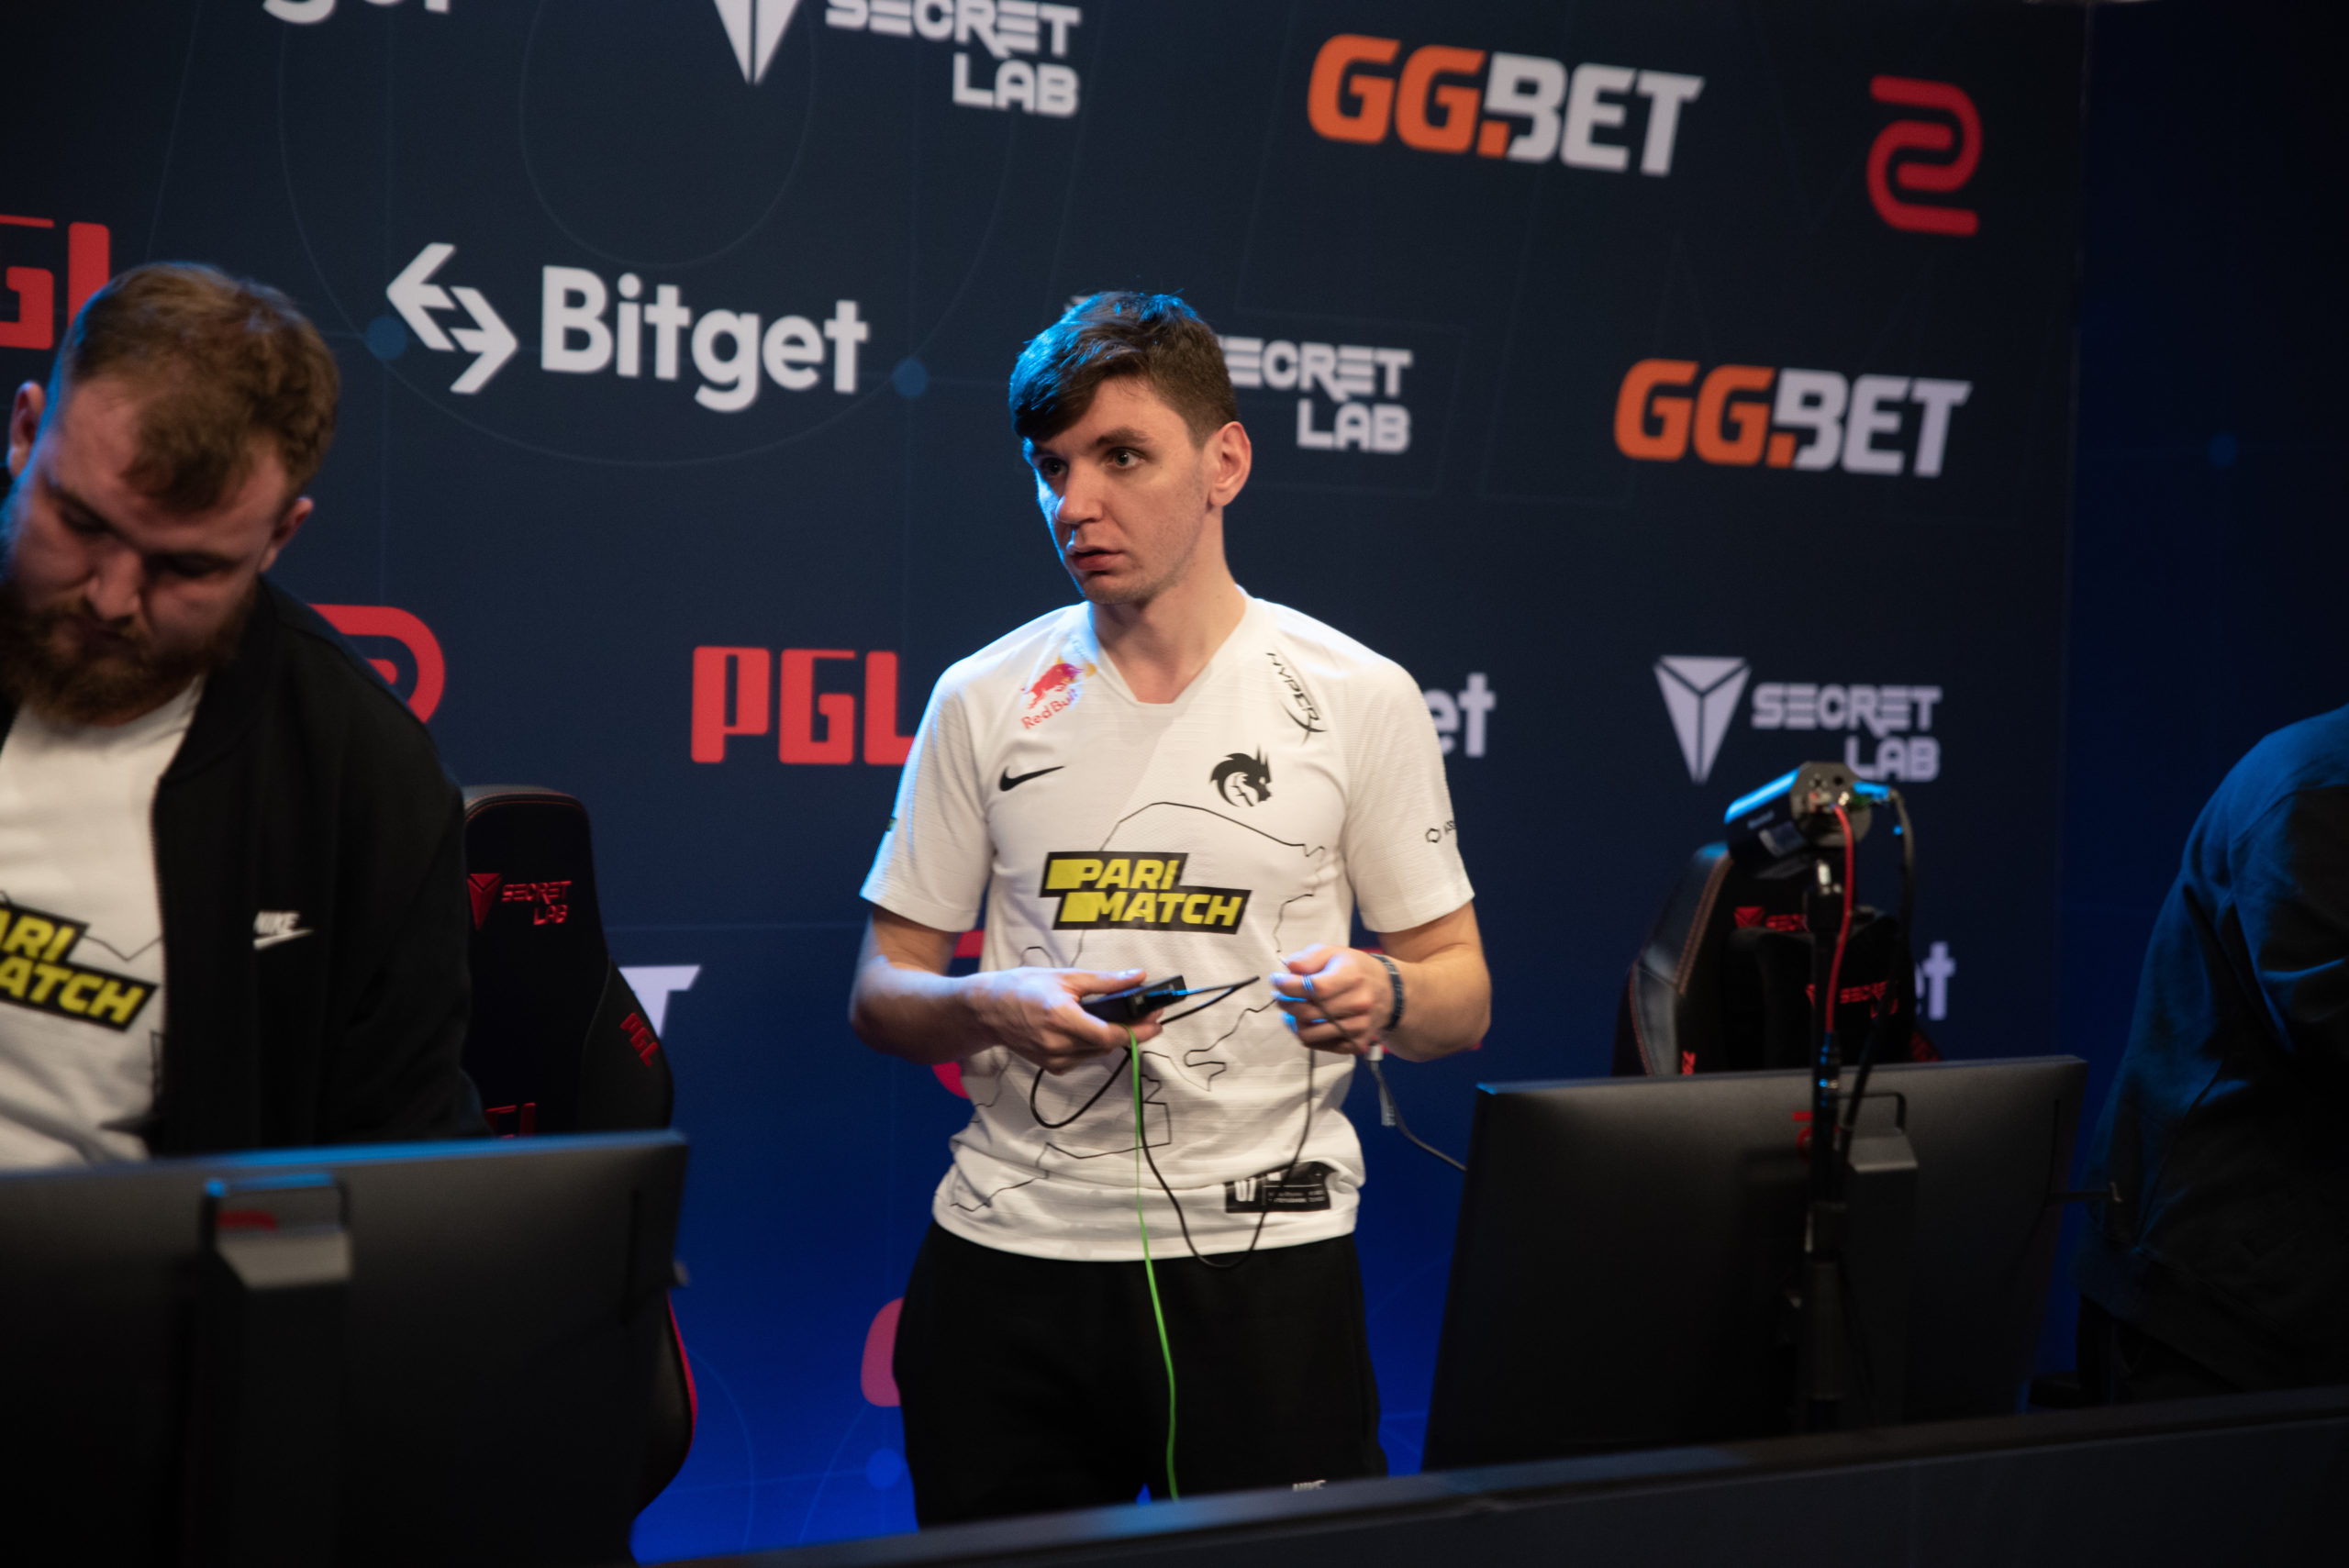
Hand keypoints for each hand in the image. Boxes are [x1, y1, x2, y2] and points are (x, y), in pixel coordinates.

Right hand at [965, 966, 1163, 1073]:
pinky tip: (1092, 1030)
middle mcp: (1057, 1044)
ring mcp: (1053, 1059)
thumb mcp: (1065, 976)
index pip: (1109, 1034)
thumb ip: (1104, 981)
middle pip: (1107, 1045)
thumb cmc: (1023, 987)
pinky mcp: (1051, 1066)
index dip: (1137, 1030)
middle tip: (1148, 1016)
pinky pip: (1083, 1058)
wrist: (987, 1010)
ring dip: (1113, 1038)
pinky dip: (1093, 1045)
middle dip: (1132, 1031)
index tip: (1157, 1021)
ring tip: (1125, 1019)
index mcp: (1061, 1018)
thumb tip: (1137, 977)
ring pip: (1097, 1053)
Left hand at [1267, 945, 1387, 1055]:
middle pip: (1307, 1012)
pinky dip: (1307, 1035)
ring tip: (1290, 1010)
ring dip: (1293, 1022)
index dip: (1287, 985)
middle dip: (1285, 1003)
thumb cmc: (1355, 970)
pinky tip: (1305, 1022)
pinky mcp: (1356, 1043)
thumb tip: (1288, 968)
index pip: (1314, 988)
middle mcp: (1358, 1004)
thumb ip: (1309, 958)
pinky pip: (1319, 1046)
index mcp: (1352, 976)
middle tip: (1280, 995)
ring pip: (1309, 1034)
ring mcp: (1358, 1027)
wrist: (1390, 993)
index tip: (1276, 980)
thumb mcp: (1334, 953)